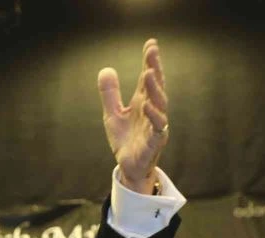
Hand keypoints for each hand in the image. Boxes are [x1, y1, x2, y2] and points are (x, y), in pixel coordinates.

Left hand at [98, 38, 168, 193]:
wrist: (128, 166)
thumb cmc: (125, 139)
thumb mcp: (112, 114)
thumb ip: (110, 94)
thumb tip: (105, 69)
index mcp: (143, 102)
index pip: (147, 79)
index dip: (149, 62)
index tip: (151, 44)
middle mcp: (152, 111)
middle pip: (156, 87)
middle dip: (155, 68)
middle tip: (152, 52)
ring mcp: (155, 125)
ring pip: (159, 104)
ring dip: (155, 89)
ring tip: (149, 73)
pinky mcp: (154, 141)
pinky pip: (157, 127)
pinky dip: (154, 115)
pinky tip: (147, 105)